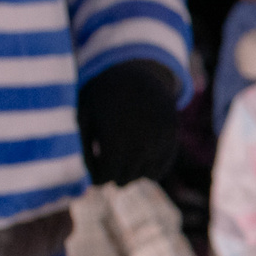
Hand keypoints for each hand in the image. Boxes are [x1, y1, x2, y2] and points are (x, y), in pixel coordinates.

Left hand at [77, 60, 180, 184]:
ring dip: (130, 170)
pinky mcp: (172, 140)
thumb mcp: (83, 119)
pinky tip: (136, 154)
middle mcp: (141, 146)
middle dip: (112, 172)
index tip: (93, 159)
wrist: (135, 71)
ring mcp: (160, 143)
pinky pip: (160, 169)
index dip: (95, 173)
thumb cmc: (101, 96)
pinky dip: (148, 167)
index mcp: (115, 142)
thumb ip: (85, 151)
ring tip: (120, 153)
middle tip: (106, 156)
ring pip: (143, 177)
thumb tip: (92, 184)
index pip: (104, 178)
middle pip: (124, 180)